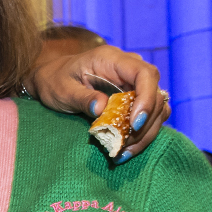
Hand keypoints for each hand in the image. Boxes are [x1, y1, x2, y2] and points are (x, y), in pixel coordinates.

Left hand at [26, 44, 168, 162]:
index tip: (134, 123)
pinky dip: (141, 135)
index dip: (146, 98)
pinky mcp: (135, 100)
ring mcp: (134, 84)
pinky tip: (125, 150)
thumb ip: (82, 97)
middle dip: (146, 123)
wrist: (53, 79)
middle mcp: (129, 69)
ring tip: (123, 152)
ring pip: (158, 108)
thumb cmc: (56, 80)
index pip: (145, 74)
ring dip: (145, 133)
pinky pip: (149, 117)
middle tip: (124, 144)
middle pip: (156, 94)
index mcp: (113, 59)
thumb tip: (102, 108)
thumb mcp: (62, 89)